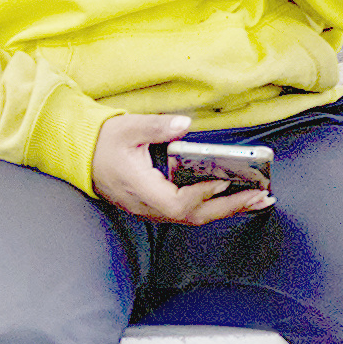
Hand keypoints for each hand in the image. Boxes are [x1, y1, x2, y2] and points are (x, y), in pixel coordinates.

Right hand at [90, 112, 270, 227]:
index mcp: (140, 189)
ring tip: (256, 198)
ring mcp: (150, 210)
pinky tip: (231, 197)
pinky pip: (187, 213)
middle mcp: (146, 206)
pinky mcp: (154, 207)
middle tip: (262, 197)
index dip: (202, 195)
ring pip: (192, 218)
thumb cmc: (103, 142)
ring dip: (225, 209)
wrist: (80, 155)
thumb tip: (183, 125)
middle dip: (229, 207)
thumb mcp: (128, 128)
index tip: (225, 182)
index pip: (176, 203)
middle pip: (192, 217)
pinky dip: (212, 206)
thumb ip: (156, 127)